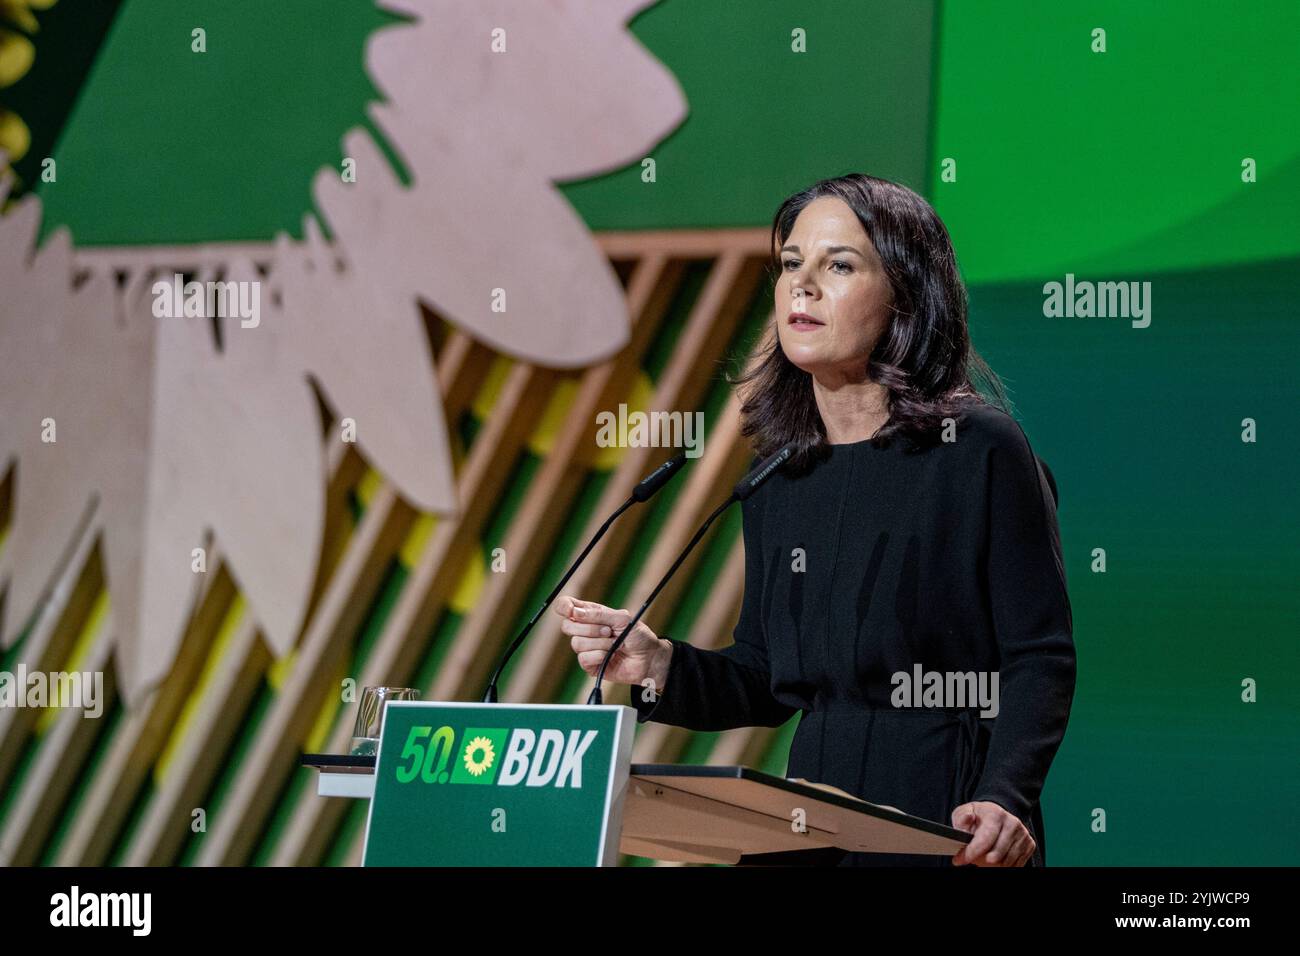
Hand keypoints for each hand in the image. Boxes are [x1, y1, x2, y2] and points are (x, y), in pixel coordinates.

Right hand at [553, 595, 670, 694]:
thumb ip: (599, 614)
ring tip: (614, 644)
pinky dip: (599, 656)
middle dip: (589, 628)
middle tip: (608, 630)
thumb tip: (575, 612)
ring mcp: (586, 647)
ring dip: (600, 643)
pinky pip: (584, 658)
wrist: (649, 658)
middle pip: (567, 626)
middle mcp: (585, 630)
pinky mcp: (589, 664)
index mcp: (590, 614)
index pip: (565, 606)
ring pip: (577, 643)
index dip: (563, 607)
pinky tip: (610, 655)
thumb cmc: (638, 635)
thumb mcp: (622, 619)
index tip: (571, 611)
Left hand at [950, 801, 1035, 866]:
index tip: (960, 859)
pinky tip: (996, 858)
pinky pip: (1016, 865)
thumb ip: (961, 818)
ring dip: (992, 865)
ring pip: (1007, 862)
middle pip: (997, 854)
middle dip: (981, 860)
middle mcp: (1012, 823)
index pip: (985, 838)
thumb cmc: (980, 817)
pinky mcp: (1029, 844)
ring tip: (983, 857)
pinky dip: (1004, 865)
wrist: (997, 816)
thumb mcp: (965, 812)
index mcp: (996, 814)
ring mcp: (1023, 834)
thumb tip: (964, 823)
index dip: (972, 852)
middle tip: (972, 859)